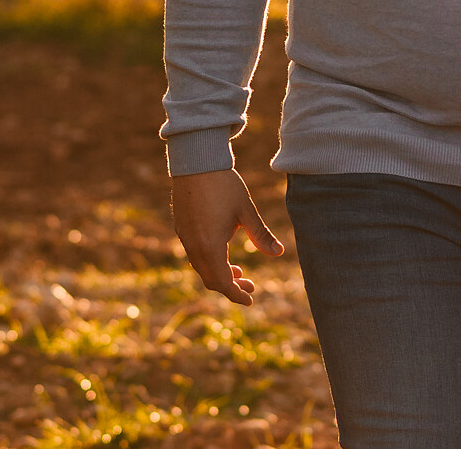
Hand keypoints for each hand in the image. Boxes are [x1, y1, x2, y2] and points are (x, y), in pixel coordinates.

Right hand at [170, 169, 283, 305]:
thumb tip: (279, 253)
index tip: (250, 299)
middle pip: (210, 279)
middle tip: (250, 285)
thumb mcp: (246, 211)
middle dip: (231, 286)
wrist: (196, 162)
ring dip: (220, 273)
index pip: (223, 282)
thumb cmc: (224, 185)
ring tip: (240, 270)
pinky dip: (210, 261)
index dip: (237, 294)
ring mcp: (184, 237)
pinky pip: (195, 254)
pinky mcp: (181, 228)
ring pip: (202, 267)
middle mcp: (194, 246)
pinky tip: (223, 251)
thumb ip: (261, 235)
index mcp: (210, 246)